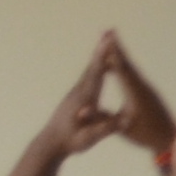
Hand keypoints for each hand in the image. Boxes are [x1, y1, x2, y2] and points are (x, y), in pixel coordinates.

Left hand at [39, 36, 133, 160]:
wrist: (50, 143)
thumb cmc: (70, 142)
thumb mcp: (89, 138)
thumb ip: (106, 128)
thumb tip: (126, 120)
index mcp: (84, 99)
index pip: (96, 74)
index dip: (102, 57)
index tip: (108, 42)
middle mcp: (79, 91)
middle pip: (92, 66)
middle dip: (102, 48)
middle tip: (110, 31)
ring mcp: (77, 92)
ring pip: (90, 69)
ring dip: (100, 54)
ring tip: (107, 39)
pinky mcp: (77, 96)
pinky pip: (90, 75)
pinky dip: (97, 64)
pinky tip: (102, 62)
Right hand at [103, 37, 175, 161]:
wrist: (172, 140)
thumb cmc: (146, 137)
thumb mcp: (122, 129)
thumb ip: (102, 118)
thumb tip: (82, 112)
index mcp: (135, 94)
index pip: (121, 69)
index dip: (113, 54)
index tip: (106, 39)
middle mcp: (143, 87)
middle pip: (127, 63)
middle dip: (117, 47)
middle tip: (108, 30)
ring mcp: (147, 89)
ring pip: (131, 67)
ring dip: (122, 53)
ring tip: (112, 40)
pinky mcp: (148, 92)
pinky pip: (134, 74)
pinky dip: (126, 64)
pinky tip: (120, 62)